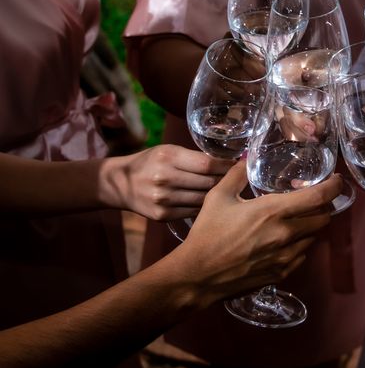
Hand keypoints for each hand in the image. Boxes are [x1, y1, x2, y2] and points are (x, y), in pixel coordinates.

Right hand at [103, 144, 234, 220]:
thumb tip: (228, 162)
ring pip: (204, 200)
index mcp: (168, 157)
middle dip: (227, 182)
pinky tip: (215, 206)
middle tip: (241, 181)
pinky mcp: (163, 215)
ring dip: (220, 198)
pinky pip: (194, 212)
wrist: (121, 184)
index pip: (207, 164)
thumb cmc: (150, 163)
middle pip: (208, 183)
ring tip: (231, 194)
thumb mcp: (169, 151)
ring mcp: (163, 199)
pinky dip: (206, 209)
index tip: (240, 165)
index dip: (227, 166)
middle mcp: (165, 178)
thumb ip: (194, 157)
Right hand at [179, 161, 341, 301]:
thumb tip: (246, 157)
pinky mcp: (281, 273)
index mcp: (273, 211)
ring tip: (298, 218)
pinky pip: (302, 255)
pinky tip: (286, 239)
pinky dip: (300, 244)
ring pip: (314, 237)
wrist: (198, 275)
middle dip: (325, 206)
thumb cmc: (207, 233)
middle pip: (324, 218)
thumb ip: (236, 174)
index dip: (334, 187)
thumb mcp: (218, 196)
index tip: (337, 180)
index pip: (319, 197)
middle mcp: (286, 234)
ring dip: (311, 225)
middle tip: (316, 198)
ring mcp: (286, 257)